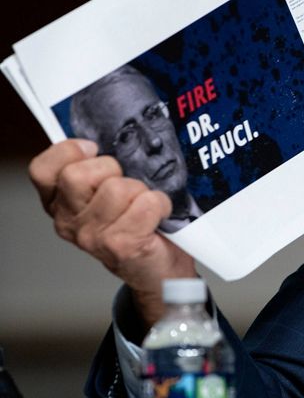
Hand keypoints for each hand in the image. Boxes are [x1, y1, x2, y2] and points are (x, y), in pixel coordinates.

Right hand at [28, 139, 196, 325]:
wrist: (160, 269)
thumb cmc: (137, 224)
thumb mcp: (107, 192)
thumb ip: (97, 167)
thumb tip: (108, 135)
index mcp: (60, 203)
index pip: (43, 169)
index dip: (68, 152)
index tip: (92, 150)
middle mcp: (69, 222)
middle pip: (79, 174)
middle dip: (112, 170)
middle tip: (127, 185)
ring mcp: (92, 237)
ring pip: (117, 188)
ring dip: (141, 190)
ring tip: (144, 205)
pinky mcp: (121, 245)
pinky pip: (146, 204)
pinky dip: (161, 204)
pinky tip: (159, 216)